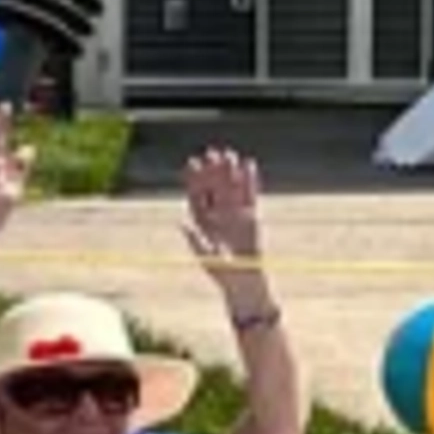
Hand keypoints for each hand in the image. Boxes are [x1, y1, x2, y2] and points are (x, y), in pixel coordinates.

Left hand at [183, 146, 267, 282]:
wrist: (244, 280)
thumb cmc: (222, 271)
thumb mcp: (205, 256)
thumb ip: (195, 239)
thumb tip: (181, 222)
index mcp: (202, 220)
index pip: (196, 195)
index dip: (194, 179)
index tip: (192, 163)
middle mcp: (217, 213)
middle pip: (213, 187)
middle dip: (212, 170)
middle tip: (212, 153)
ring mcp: (234, 212)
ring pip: (231, 187)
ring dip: (230, 171)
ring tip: (230, 154)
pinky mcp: (251, 215)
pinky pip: (250, 194)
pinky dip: (250, 180)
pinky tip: (249, 165)